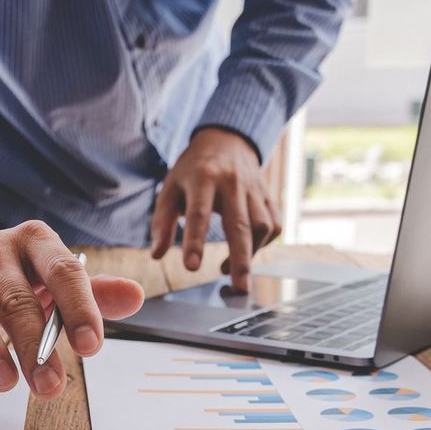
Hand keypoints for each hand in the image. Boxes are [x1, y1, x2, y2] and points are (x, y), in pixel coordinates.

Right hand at [0, 217, 145, 396]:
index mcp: (36, 241)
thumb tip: (136, 296)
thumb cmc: (17, 278)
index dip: (79, 308)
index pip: (63, 270)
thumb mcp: (55, 282)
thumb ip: (94, 294)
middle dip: (34, 345)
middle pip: (16, 295)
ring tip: (2, 383)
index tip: (90, 347)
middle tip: (49, 387)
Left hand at [150, 127, 281, 290]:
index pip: (199, 213)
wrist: (226, 141)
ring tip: (232, 271)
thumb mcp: (171, 188)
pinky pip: (273, 225)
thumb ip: (162, 221)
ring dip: (250, 254)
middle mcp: (232, 182)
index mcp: (202, 178)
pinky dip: (263, 244)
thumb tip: (157, 255)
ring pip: (262, 226)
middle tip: (239, 288)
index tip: (192, 268)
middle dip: (240, 259)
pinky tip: (248, 251)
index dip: (195, 242)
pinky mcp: (269, 196)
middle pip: (240, 225)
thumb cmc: (193, 170)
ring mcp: (254, 188)